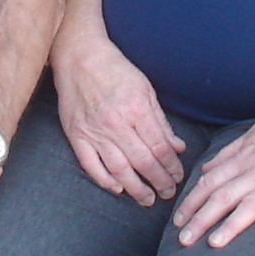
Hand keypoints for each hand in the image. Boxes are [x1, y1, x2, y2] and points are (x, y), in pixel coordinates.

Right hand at [55, 31, 184, 202]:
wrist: (79, 56)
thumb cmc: (115, 70)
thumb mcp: (145, 89)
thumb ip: (161, 121)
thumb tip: (178, 147)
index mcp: (136, 110)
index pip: (160, 148)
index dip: (172, 167)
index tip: (178, 176)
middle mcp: (116, 124)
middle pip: (143, 163)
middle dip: (160, 182)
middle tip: (168, 193)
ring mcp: (94, 132)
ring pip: (119, 170)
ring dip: (136, 189)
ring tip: (147, 199)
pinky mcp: (76, 135)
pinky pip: (91, 166)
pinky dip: (105, 180)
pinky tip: (118, 188)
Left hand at [174, 103, 254, 255]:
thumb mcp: (254, 133)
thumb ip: (229, 152)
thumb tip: (206, 167)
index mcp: (245, 158)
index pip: (210, 182)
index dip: (192, 202)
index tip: (177, 221)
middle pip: (222, 196)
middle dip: (199, 218)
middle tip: (182, 241)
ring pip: (251, 205)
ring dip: (231, 226)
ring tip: (214, 245)